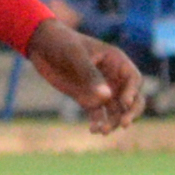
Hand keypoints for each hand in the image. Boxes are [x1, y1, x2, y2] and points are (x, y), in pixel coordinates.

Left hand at [33, 20, 149, 133]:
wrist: (41, 45)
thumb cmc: (61, 43)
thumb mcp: (75, 55)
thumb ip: (90, 74)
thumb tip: (107, 96)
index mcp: (116, 61)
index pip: (133, 79)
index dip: (133, 92)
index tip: (124, 103)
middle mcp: (112, 77)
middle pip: (131, 98)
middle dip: (130, 112)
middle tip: (124, 124)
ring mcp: (100, 89)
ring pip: (116, 110)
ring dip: (113, 122)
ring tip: (102, 131)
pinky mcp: (87, 98)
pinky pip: (98, 114)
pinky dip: (98, 122)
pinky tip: (93, 129)